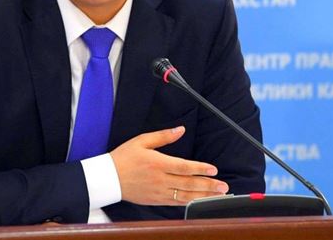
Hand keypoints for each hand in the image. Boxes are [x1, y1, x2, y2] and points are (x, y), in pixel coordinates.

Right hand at [110, 126, 228, 205]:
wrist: (108, 178)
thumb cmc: (124, 158)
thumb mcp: (141, 141)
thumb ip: (163, 136)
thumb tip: (180, 129)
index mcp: (157, 163)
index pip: (184, 167)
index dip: (200, 168)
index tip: (213, 169)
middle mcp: (160, 179)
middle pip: (188, 183)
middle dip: (208, 185)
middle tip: (224, 186)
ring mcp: (158, 192)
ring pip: (185, 195)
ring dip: (203, 196)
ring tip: (218, 195)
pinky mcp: (156, 200)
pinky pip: (176, 203)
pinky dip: (190, 202)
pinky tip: (200, 200)